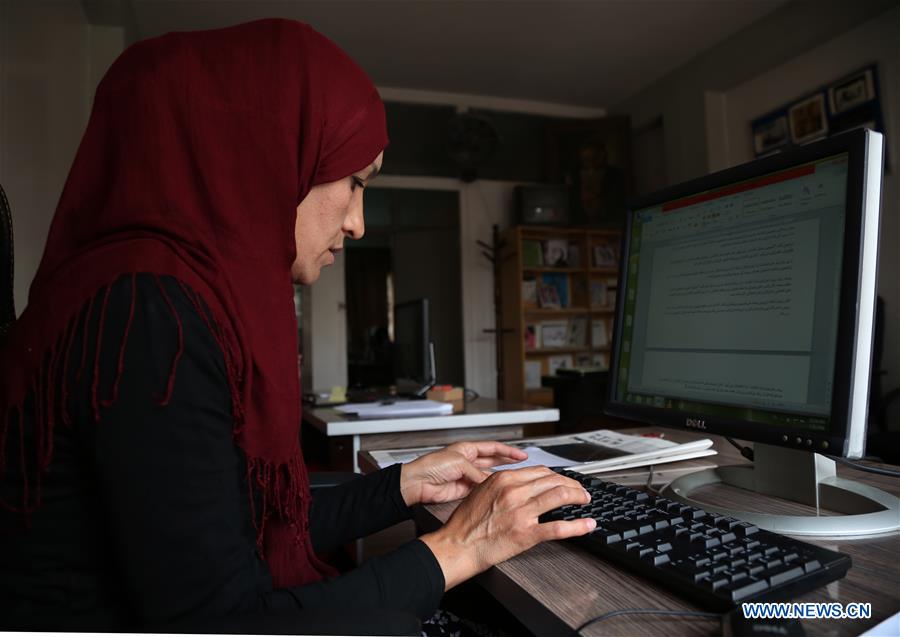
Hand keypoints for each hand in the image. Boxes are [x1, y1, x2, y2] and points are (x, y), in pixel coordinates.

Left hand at [400, 441, 527, 506]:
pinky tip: (498, 490)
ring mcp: (466, 476)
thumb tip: (490, 481)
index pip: (492, 448)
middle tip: (522, 465)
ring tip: (514, 479)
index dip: (508, 451)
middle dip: (507, 462)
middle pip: (492, 461)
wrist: (418, 483)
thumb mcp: (459, 463)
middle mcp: (468, 461)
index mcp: (466, 449)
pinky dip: (490, 489)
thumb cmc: (432, 466)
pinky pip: (481, 488)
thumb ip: (477, 472)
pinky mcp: (464, 489)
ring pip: (488, 476)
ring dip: (500, 477)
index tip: (521, 454)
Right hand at [419, 466, 595, 589]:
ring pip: (560, 496)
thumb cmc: (466, 522)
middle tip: (580, 490)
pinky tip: (587, 524)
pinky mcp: (526, 533)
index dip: (558, 475)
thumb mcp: (481, 491)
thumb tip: (522, 482)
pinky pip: (559, 527)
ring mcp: (522, 512)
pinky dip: (577, 525)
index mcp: (504, 479)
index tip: (564, 480)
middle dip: (572, 484)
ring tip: (585, 500)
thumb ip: (503, 484)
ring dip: (578, 496)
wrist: (458, 545)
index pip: (541, 471)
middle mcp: (514, 492)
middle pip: (554, 480)